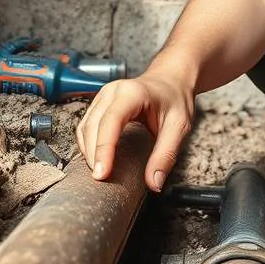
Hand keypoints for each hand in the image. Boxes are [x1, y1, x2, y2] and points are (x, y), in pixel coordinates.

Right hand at [76, 74, 194, 190]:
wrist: (171, 80)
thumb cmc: (175, 100)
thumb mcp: (179, 127)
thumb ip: (166, 155)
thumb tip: (154, 183)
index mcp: (132, 93)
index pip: (111, 122)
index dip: (103, 149)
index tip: (102, 173)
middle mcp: (112, 91)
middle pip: (93, 126)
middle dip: (94, 155)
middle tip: (101, 180)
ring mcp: (103, 96)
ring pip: (85, 127)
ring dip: (88, 151)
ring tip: (99, 172)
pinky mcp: (99, 104)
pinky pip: (85, 126)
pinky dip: (87, 144)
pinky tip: (96, 158)